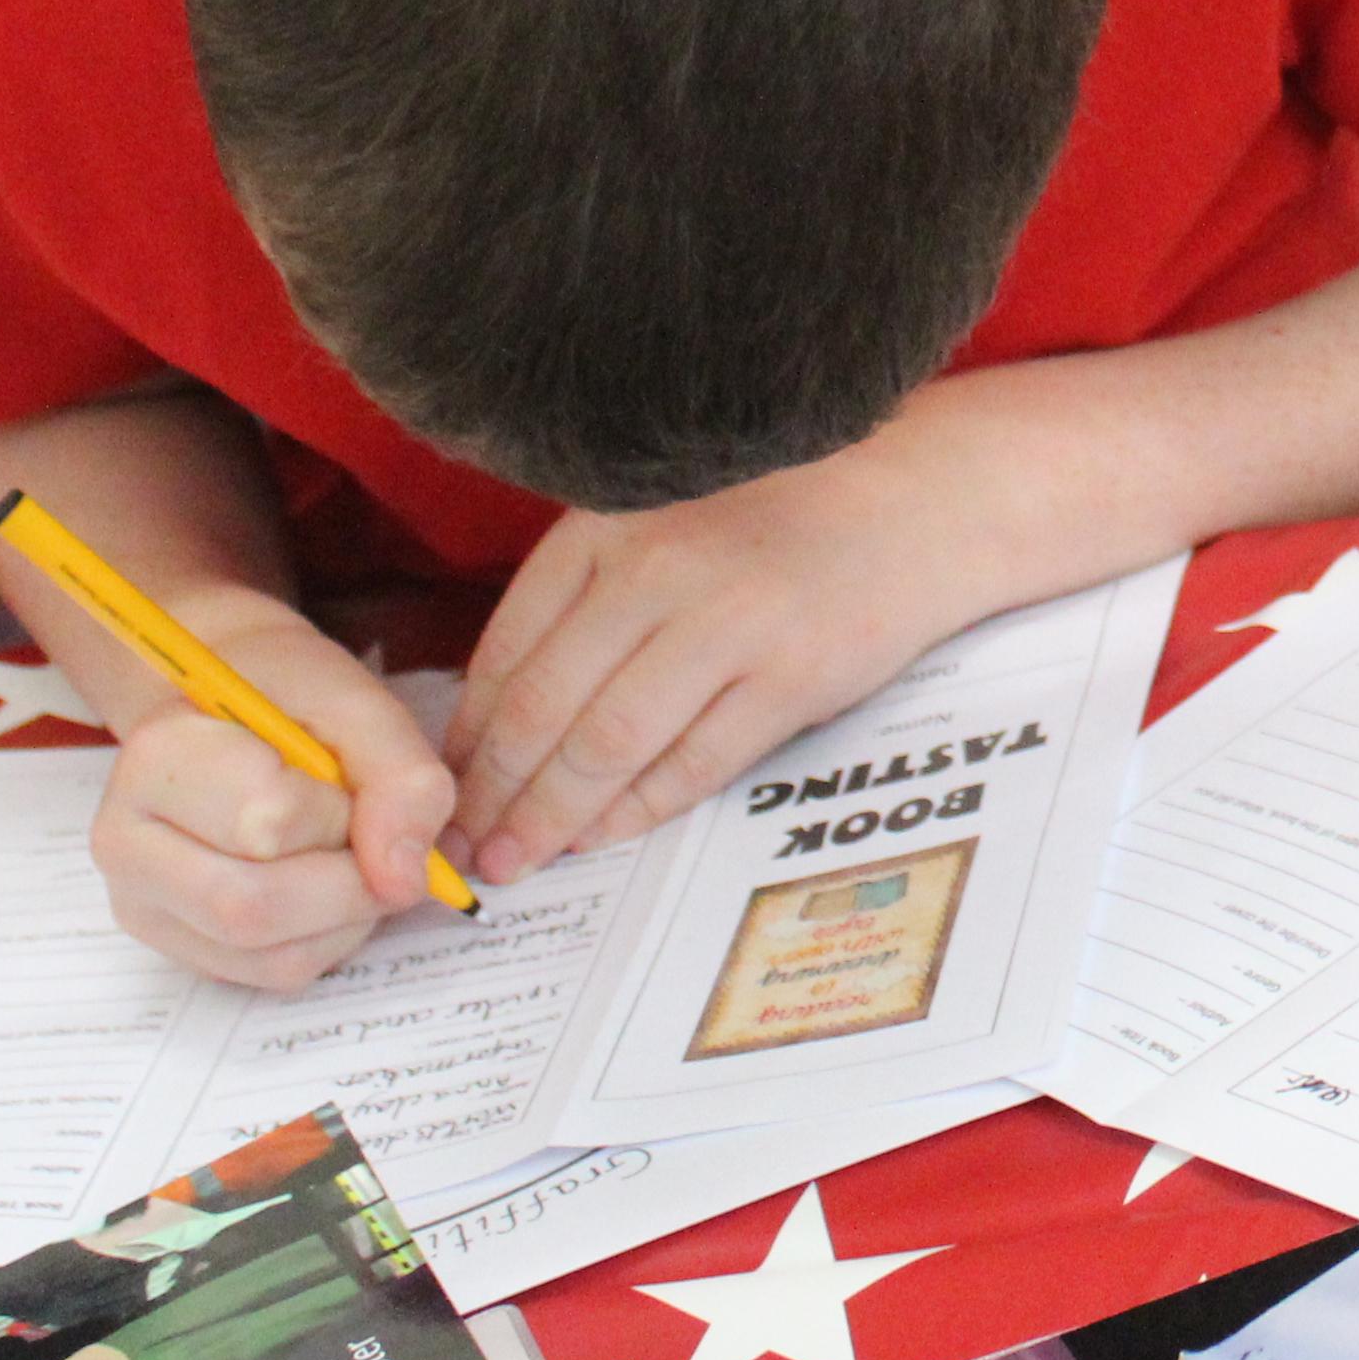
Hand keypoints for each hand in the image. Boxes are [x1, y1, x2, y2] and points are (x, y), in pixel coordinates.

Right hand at [91, 598, 457, 987]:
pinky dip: (329, 939)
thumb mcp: (357, 702)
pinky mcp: (175, 947)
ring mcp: (142, 904)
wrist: (229, 707)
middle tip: (370, 837)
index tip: (346, 778)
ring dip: (347, 915)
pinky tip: (326, 886)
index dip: (339, 810)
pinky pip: (272, 975)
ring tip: (348, 854)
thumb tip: (403, 879)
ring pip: (270, 956)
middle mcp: (125, 840)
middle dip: (348, 882)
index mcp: (156, 757)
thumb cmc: (286, 696)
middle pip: (253, 907)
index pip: (266, 820)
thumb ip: (399, 775)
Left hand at [445, 437, 992, 883]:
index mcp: (611, 524)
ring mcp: (729, 623)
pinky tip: (600, 837)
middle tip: (460, 847)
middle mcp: (661, 567)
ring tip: (515, 859)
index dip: (468, 730)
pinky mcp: (791, 677)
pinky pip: (692, 764)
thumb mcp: (662, 520)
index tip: (442, 783)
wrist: (916, 500)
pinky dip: (635, 811)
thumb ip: (587, 594)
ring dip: (551, 816)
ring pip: (608, 745)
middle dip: (493, 792)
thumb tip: (497, 715)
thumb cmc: (777, 515)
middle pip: (545, 706)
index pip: (508, 645)